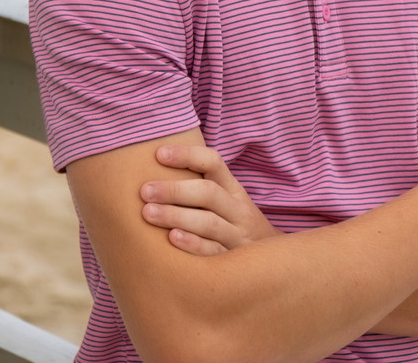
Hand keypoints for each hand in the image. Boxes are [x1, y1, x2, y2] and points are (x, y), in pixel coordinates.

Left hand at [140, 144, 282, 254]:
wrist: (274, 263)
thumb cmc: (233, 225)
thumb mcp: (227, 202)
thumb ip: (199, 188)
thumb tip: (153, 167)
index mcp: (232, 189)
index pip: (213, 162)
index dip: (187, 155)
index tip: (159, 154)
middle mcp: (237, 209)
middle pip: (208, 193)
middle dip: (174, 190)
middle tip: (144, 191)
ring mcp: (238, 236)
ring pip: (209, 222)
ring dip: (177, 216)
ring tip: (147, 213)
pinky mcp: (234, 262)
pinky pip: (213, 253)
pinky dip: (193, 245)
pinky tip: (172, 239)